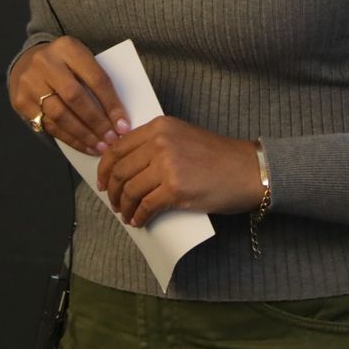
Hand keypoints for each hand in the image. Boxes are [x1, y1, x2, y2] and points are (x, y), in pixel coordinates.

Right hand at [7, 37, 128, 155]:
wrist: (27, 62)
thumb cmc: (65, 65)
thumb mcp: (81, 60)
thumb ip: (96, 81)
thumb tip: (119, 118)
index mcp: (68, 47)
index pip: (95, 78)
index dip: (111, 104)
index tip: (124, 125)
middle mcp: (45, 62)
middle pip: (76, 97)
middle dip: (97, 122)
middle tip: (112, 140)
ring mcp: (30, 82)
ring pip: (60, 115)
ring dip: (83, 135)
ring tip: (100, 147)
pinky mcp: (21, 101)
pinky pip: (49, 125)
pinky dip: (70, 139)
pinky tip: (84, 146)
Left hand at [95, 117, 262, 227]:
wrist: (247, 170)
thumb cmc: (218, 157)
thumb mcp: (183, 137)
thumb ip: (156, 144)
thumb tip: (127, 167)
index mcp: (159, 127)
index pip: (118, 147)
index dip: (104, 168)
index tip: (101, 182)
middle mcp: (159, 142)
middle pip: (120, 171)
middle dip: (112, 191)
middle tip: (114, 203)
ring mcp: (166, 166)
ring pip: (129, 190)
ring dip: (124, 207)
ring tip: (127, 215)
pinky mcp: (174, 189)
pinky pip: (146, 206)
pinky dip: (139, 217)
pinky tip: (140, 221)